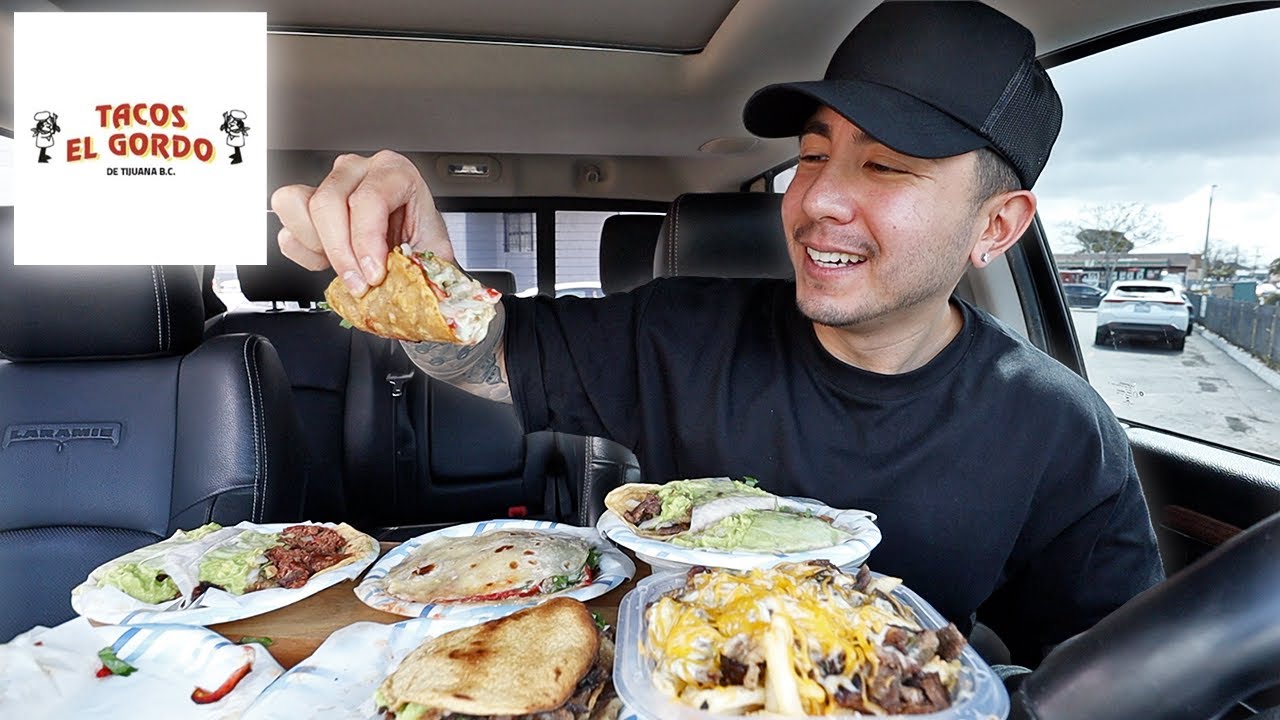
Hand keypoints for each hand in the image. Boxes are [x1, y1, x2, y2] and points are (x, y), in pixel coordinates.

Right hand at [270, 150, 453, 296]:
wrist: (406, 236)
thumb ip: (428, 267)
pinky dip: (303, 251)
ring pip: (297, 204)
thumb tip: (428, 291)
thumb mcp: (434, 251)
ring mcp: (328, 182)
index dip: (366, 243)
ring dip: (318, 246)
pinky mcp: (305, 201)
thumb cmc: (418, 234)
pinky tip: (329, 260)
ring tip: (345, 266)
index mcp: (394, 171)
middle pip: (327, 202)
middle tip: (359, 283)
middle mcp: (358, 170)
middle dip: (341, 253)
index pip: (368, 200)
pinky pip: (286, 224)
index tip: (374, 275)